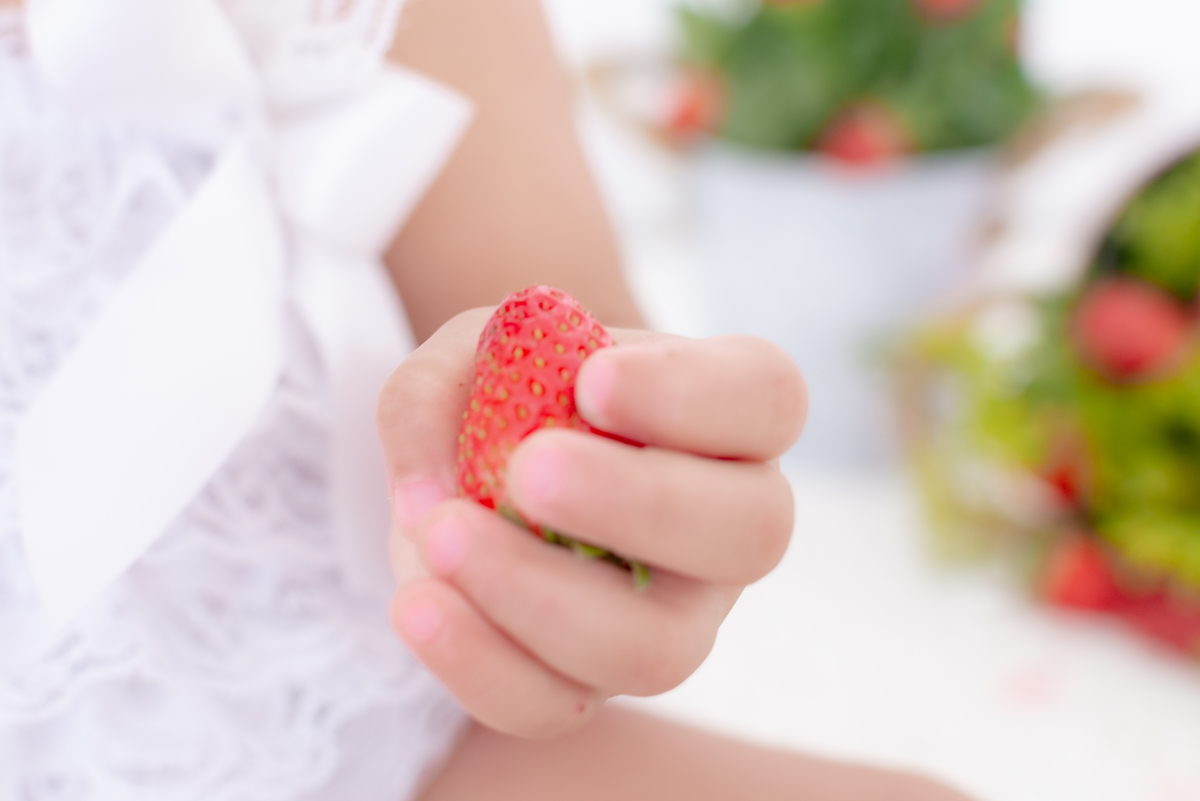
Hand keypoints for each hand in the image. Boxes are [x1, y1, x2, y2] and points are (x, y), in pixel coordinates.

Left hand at [377, 308, 806, 737]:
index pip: (765, 397)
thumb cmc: (507, 395)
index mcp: (726, 417)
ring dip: (540, 595)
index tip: (593, 378)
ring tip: (441, 534)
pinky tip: (419, 604)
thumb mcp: (470, 356)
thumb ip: (439, 389)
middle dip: (637, 503)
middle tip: (529, 470)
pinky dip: (479, 661)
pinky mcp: (594, 682)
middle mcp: (727, 525)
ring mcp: (674, 618)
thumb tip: (430, 491)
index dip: (692, 392)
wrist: (481, 475)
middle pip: (750, 533)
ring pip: (657, 648)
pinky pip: (556, 705)